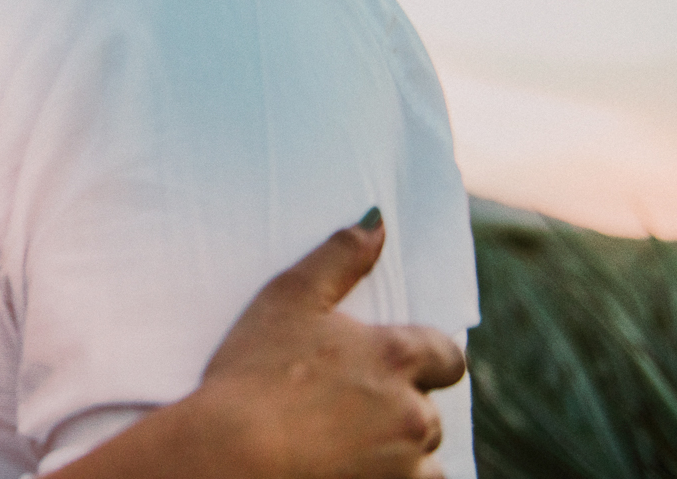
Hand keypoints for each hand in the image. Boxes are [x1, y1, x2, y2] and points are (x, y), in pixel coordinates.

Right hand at [192, 210, 465, 478]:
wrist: (228, 455)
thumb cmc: (252, 373)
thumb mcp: (288, 298)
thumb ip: (339, 257)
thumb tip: (377, 223)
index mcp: (397, 357)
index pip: (447, 357)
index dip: (424, 361)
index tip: (388, 369)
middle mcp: (413, 414)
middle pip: (430, 413)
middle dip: (399, 411)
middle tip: (345, 410)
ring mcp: (403, 466)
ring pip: (422, 462)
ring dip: (397, 455)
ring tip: (343, 447)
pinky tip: (344, 469)